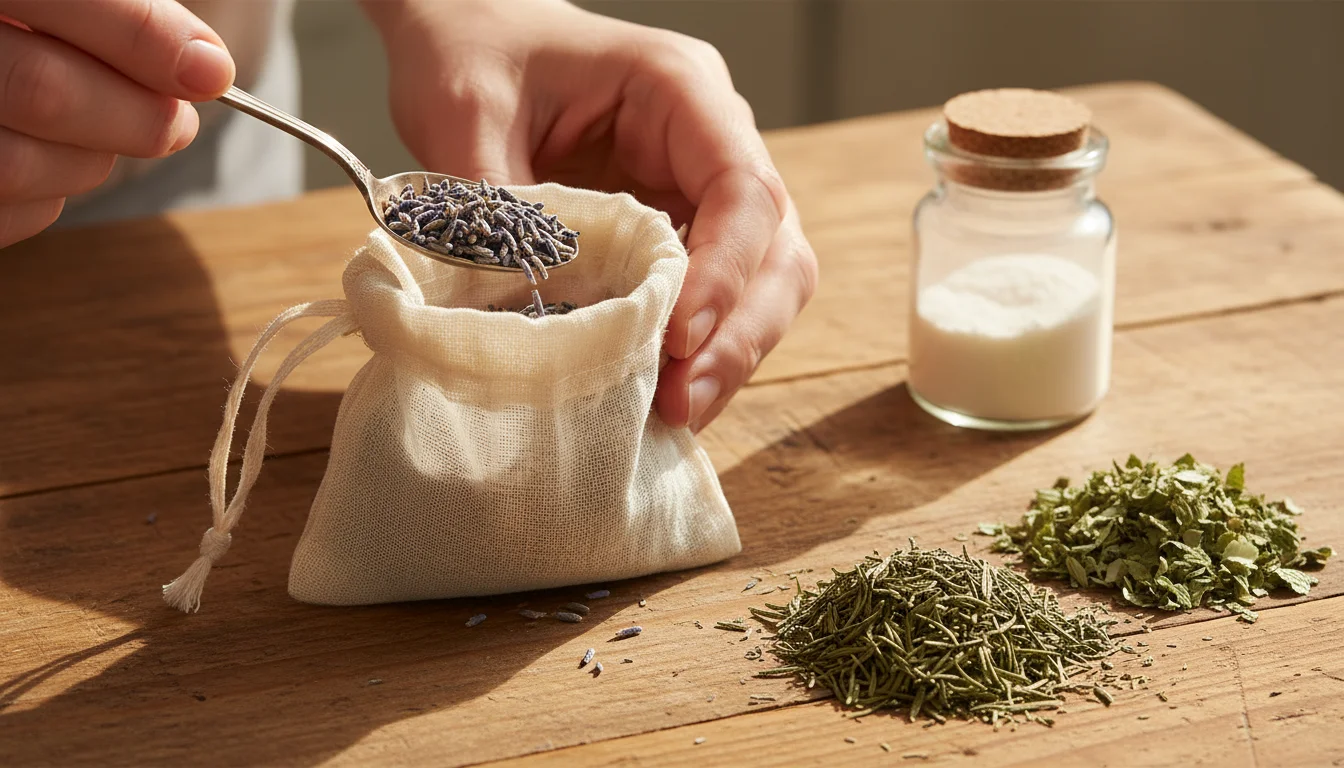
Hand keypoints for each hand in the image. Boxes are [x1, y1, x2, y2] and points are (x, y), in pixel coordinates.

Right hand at [0, 0, 234, 246]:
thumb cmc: (21, 27)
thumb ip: (118, 11)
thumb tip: (205, 67)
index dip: (143, 38)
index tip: (210, 71)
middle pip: (44, 92)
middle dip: (136, 116)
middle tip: (174, 121)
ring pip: (18, 165)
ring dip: (91, 160)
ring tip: (104, 132)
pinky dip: (45, 197)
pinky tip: (48, 158)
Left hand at [365, 0, 817, 430]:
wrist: (466, 36)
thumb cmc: (472, 52)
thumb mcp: (464, 116)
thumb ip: (493, 213)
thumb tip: (514, 325)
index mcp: (678, 90)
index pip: (742, 188)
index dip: (723, 273)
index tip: (677, 340)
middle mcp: (711, 141)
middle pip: (777, 248)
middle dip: (740, 333)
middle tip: (683, 402)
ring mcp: (702, 189)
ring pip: (762, 282)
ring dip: (728, 354)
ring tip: (675, 414)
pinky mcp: (680, 232)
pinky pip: (715, 298)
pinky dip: (698, 352)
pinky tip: (661, 398)